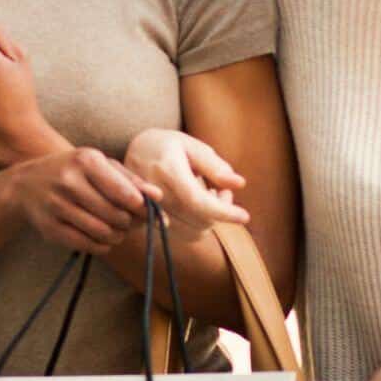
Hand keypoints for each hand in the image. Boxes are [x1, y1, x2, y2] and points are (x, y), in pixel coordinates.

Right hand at [4, 147, 158, 254]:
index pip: (126, 194)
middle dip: (129, 223)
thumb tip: (158, 197)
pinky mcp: (50, 228)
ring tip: (116, 229)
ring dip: (117, 236)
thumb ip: (130, 180)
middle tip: (129, 221)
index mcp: (86, 161)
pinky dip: (103, 246)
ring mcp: (58, 206)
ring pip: (104, 232)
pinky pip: (88, 245)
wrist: (26, 184)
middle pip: (117, 216)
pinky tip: (102, 238)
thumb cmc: (73, 172)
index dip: (142, 208)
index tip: (146, 211)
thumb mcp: (99, 166)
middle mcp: (70, 182)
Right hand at [123, 129, 248, 232]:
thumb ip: (215, 166)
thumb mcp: (192, 146)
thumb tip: (239, 184)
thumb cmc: (169, 146)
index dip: (223, 211)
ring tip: (207, 195)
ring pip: (193, 232)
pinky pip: (182, 235)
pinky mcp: (148, 223)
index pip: (198, 201)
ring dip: (208, 218)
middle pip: (199, 220)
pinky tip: (193, 207)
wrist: (135, 152)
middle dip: (220, 209)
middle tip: (221, 188)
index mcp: (168, 170)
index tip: (245, 216)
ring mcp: (148, 211)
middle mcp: (155, 194)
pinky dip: (195, 225)